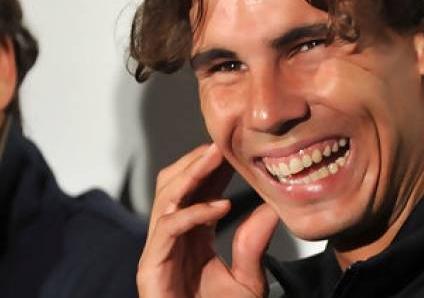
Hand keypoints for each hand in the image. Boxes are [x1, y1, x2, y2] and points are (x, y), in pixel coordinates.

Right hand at [137, 144, 279, 297]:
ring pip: (165, 196)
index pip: (196, 189)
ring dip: (190, 174)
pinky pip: (168, 228)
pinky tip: (219, 207)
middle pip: (173, 183)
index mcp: (189, 234)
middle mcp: (170, 236)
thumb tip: (273, 210)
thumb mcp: (246, 281)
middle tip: (221, 142)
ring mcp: (157, 249)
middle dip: (194, 161)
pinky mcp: (150, 266)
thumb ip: (254, 245)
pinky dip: (193, 213)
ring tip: (216, 157)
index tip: (234, 146)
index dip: (212, 166)